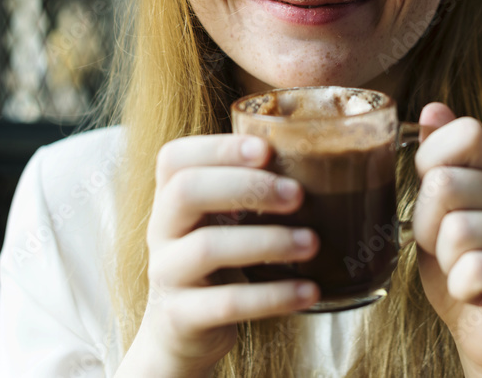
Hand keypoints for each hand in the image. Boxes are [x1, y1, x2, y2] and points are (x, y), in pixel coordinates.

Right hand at [116, 135, 319, 376]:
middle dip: (247, 186)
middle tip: (297, 195)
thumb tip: (321, 159)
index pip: (175, 157)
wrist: (182, 333)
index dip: (218, 148)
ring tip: (313, 243)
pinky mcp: (181, 317)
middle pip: (186, 191)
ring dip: (267, 241)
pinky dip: (273, 296)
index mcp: (170, 198)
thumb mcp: (222, 223)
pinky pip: (227, 303)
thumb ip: (250, 193)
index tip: (266, 150)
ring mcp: (167, 274)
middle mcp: (161, 230)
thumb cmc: (218, 262)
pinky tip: (308, 290)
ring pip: (207, 247)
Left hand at [412, 103, 481, 376]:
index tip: (431, 198)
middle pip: (446, 185)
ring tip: (462, 272)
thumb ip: (436, 162)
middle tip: (445, 251)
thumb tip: (434, 108)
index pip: (466, 132)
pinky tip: (474, 292)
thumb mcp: (436, 213)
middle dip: (426, 227)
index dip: (431, 162)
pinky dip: (459, 288)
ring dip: (444, 263)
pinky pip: (474, 270)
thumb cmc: (457, 269)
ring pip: (456, 232)